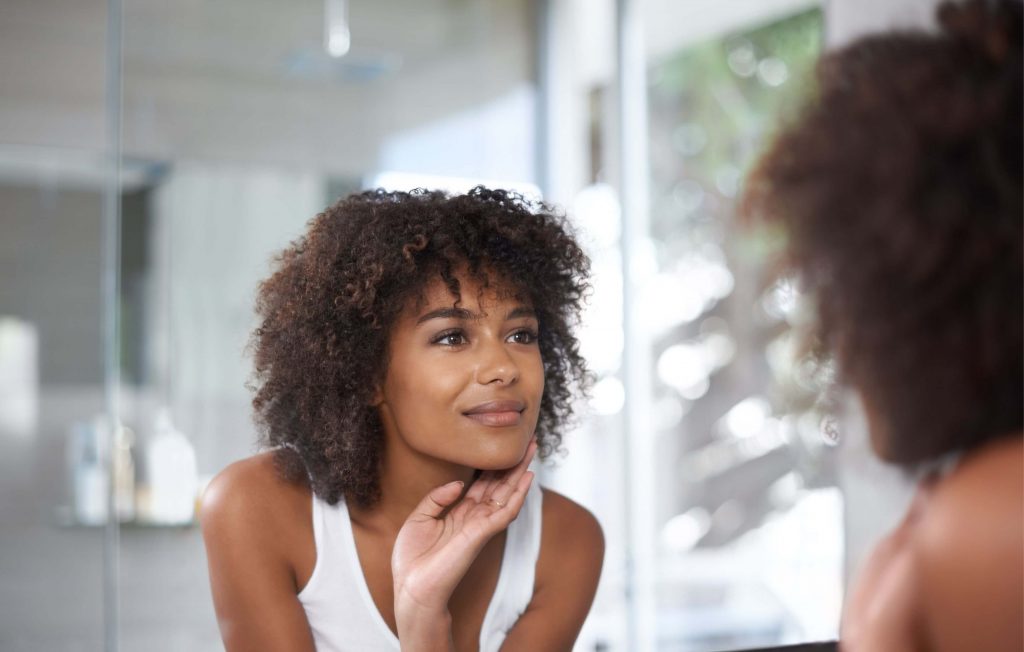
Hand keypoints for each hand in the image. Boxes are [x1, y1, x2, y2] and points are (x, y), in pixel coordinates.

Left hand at [391, 440, 536, 642]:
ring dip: (521, 472)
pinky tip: (527, 477)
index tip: (503, 448)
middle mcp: (474, 518)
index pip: (483, 485)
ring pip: (507, 494)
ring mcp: (481, 526)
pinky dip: (519, 494)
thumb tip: (459, 483)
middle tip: (528, 442)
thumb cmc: (412, 560)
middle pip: (499, 485)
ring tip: (531, 450)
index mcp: (459, 514)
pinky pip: (506, 511)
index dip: (494, 467)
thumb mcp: (418, 518)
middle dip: (513, 464)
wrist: (411, 588)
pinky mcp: (482, 534)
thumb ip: (437, 497)